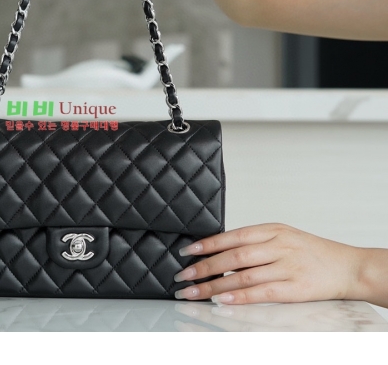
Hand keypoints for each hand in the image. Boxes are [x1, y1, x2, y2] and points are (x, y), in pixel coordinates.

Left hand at [174, 223, 361, 304]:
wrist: (347, 266)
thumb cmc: (310, 250)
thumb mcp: (282, 235)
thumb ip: (254, 242)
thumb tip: (221, 254)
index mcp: (271, 229)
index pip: (231, 236)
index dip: (207, 244)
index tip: (186, 252)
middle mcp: (277, 245)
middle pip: (233, 257)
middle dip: (204, 267)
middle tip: (183, 276)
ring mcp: (286, 267)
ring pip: (243, 277)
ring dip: (215, 287)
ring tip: (195, 293)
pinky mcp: (295, 288)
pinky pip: (262, 293)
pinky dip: (240, 298)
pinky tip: (222, 302)